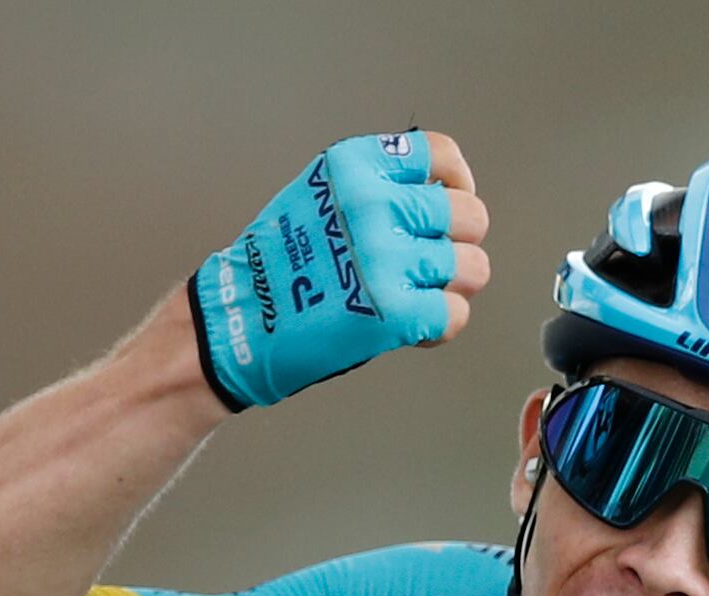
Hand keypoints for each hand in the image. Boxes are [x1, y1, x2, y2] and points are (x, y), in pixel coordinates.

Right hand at [188, 131, 493, 409]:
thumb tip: (437, 198)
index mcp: (355, 167)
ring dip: (451, 288)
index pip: (439, 154)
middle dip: (454, 243)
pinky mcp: (393, 312)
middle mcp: (374, 205)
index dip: (455, 182)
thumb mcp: (319, 195)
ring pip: (473, 268)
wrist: (234, 323)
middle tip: (425, 262)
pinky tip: (412, 328)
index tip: (448, 200)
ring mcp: (386, 259)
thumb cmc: (275, 268)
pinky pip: (454, 314)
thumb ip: (376, 188)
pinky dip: (438, 327)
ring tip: (419, 296)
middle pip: (468, 216)